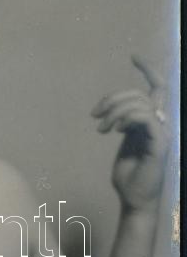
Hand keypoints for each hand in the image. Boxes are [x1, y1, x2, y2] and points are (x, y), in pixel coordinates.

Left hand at [91, 55, 169, 213]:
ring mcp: (162, 132)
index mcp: (152, 121)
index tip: (134, 56)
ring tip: (101, 128)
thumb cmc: (128, 176)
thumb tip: (117, 113)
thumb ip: (124, 125)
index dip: (148, 69)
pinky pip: (146, 118)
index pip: (157, 88)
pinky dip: (127, 118)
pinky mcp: (159, 143)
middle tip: (95, 115)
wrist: (134, 199)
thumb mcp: (124, 144)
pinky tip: (114, 130)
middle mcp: (161, 123)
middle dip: (113, 98)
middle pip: (139, 93)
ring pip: (140, 103)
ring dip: (115, 111)